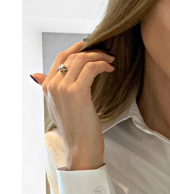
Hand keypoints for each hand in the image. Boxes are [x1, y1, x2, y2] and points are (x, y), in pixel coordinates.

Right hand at [30, 41, 115, 169]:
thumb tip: (36, 75)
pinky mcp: (77, 92)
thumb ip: (49, 88)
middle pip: (72, 56)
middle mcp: (52, 85)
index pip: (60, 58)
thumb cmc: (76, 130)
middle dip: (92, 52)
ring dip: (99, 57)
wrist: (80, 147)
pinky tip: (110, 69)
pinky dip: (102, 65)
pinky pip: (90, 68)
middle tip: (106, 54)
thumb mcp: (58, 107)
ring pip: (82, 60)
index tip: (90, 46)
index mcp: (47, 87)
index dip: (76, 49)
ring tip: (110, 62)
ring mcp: (63, 88)